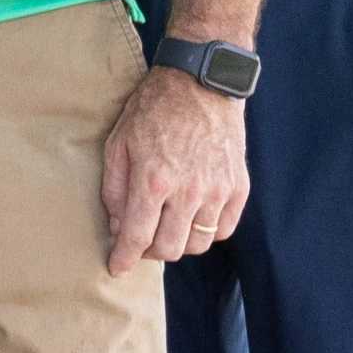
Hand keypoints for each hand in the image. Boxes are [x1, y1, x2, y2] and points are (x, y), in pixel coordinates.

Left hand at [100, 63, 250, 274]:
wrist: (200, 84)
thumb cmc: (153, 110)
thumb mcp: (118, 143)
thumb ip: (114, 189)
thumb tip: (117, 226)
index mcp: (153, 180)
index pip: (137, 237)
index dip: (124, 258)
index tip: (117, 267)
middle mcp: (189, 191)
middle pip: (170, 248)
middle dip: (150, 251)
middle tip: (141, 240)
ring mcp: (218, 190)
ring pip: (199, 244)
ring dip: (179, 243)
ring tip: (166, 227)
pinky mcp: (238, 187)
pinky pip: (224, 230)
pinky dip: (206, 232)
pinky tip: (192, 218)